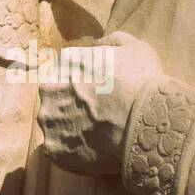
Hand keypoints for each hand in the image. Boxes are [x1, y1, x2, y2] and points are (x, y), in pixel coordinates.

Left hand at [37, 32, 163, 174]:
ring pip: (55, 125)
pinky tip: (90, 153)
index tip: (98, 95)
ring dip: (68, 130)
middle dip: (70, 106)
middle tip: (95, 118)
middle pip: (56, 98)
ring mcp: (50, 122)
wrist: (145, 121)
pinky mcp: (53, 150)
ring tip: (94, 138)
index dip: (83, 84)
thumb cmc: (142, 82)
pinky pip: (57, 152)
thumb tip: (97, 44)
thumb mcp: (133, 47)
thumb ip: (111, 41)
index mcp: (66, 64)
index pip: (68, 71)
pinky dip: (70, 154)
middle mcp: (49, 90)